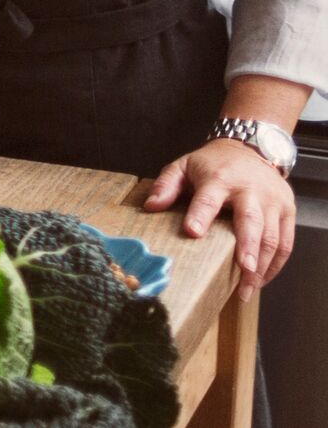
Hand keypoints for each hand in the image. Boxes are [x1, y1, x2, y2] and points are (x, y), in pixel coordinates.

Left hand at [146, 139, 297, 299]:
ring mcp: (273, 201)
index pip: (208, 198)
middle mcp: (250, 190)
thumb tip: (151, 206)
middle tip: (243, 271)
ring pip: (272, 236)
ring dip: (261, 265)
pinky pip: (286, 242)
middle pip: (250, 220)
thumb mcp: (183, 166)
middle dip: (248, 247)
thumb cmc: (213, 164)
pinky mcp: (287, 211)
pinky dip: (276, 264)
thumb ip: (166, 185)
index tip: (193, 233)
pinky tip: (261, 279)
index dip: (200, 215)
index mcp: (220, 178)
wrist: (250, 149)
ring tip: (247, 289)